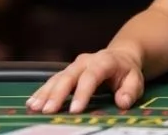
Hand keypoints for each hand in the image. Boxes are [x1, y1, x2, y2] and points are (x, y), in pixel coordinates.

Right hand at [25, 49, 143, 113]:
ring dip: (45, 93)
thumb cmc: (127, 71)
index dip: (83, 92)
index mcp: (105, 61)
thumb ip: (131, 90)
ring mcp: (74, 65)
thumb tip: (122, 101)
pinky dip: (42, 92)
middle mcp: (86, 61)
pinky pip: (52, 80)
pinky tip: (31, 103)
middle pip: (70, 76)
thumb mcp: (135, 79)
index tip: (75, 110)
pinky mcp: (66, 71)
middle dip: (58, 94)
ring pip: (58, 77)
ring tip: (34, 108)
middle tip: (48, 111)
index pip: (92, 76)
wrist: (120, 56)